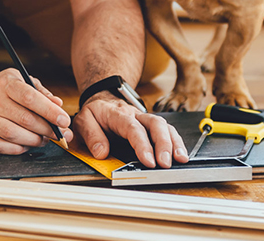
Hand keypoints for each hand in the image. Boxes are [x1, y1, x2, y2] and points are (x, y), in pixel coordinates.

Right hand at [0, 68, 72, 154]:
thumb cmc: (6, 91)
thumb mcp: (24, 82)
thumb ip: (42, 93)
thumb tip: (58, 104)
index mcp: (7, 84)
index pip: (30, 98)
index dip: (49, 111)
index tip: (64, 121)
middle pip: (24, 119)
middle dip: (47, 129)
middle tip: (61, 135)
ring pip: (13, 134)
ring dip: (34, 140)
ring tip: (45, 139)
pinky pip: (2, 146)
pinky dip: (18, 149)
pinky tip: (28, 144)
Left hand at [72, 92, 187, 168]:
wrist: (103, 100)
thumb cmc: (95, 113)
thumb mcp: (83, 121)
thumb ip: (91, 136)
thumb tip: (102, 153)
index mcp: (118, 114)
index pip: (133, 128)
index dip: (143, 145)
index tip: (148, 161)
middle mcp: (136, 115)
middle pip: (156, 124)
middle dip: (164, 144)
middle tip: (165, 163)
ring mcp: (146, 119)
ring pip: (165, 126)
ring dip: (174, 144)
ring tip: (180, 160)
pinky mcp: (152, 125)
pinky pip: (168, 131)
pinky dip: (176, 143)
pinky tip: (180, 154)